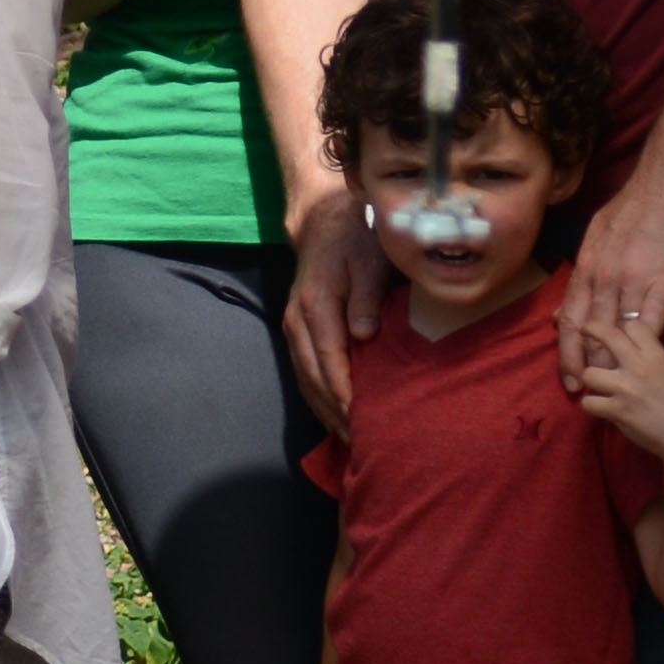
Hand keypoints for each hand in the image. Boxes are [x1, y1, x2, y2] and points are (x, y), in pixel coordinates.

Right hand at [279, 196, 374, 430]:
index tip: (360, 418)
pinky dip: (317, 394)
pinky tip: (333, 413)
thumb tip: (364, 337)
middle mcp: (298, 320)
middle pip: (312, 376)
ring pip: (305, 377)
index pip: (329, 360)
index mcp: (317, 306)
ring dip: (324, 409)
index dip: (344, 392)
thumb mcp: (369, 261)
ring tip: (347, 437)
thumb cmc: (355, 241)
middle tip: (359, 441)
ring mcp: (293, 325)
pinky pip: (303, 369)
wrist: (323, 222)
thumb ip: (367, 299)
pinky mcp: (296, 328)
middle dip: (334, 411)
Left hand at [562, 164, 663, 383]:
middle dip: (580, 363)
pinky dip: (643, 348)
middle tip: (578, 391)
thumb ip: (591, 260)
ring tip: (608, 388)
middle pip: (586, 330)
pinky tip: (643, 368)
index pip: (570, 314)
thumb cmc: (644, 202)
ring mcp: (633, 280)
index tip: (566, 372)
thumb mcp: (602, 229)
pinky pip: (651, 323)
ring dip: (610, 363)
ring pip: (615, 332)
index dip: (565, 347)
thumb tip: (579, 283)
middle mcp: (604, 275)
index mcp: (588, 262)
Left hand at [565, 313, 663, 476]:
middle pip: (606, 335)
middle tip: (584, 331)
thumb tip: (632, 348)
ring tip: (599, 387)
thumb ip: (653, 358)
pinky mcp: (616, 411)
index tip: (616, 333)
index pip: (632, 325)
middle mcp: (639, 367)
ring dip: (591, 380)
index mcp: (658, 356)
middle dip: (591, 329)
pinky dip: (593, 406)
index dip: (622, 328)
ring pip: (588, 372)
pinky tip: (601, 408)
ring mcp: (625, 388)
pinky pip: (588, 402)